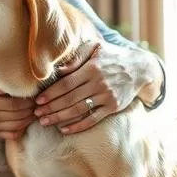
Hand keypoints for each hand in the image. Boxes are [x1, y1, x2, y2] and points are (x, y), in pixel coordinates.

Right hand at [0, 68, 36, 139]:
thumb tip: (3, 87)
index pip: (13, 104)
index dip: (28, 100)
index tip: (35, 91)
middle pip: (18, 116)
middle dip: (32, 108)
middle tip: (40, 98)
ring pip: (18, 126)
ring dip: (30, 117)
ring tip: (36, 106)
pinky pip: (12, 134)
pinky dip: (23, 127)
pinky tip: (27, 117)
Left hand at [33, 42, 161, 134]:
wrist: (139, 69)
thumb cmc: (111, 56)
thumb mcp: (95, 47)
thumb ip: (77, 57)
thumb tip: (59, 70)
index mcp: (92, 68)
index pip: (67, 84)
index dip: (51, 94)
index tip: (38, 100)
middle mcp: (99, 84)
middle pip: (70, 99)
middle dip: (51, 108)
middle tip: (37, 114)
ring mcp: (107, 97)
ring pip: (79, 111)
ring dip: (60, 118)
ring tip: (45, 122)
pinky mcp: (113, 107)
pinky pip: (93, 119)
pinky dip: (78, 126)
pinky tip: (64, 129)